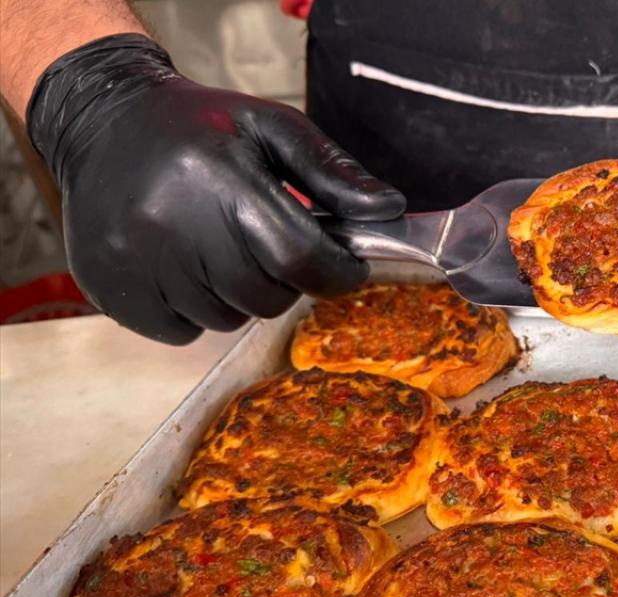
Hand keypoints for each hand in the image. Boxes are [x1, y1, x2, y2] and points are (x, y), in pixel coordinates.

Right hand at [26, 34, 404, 343]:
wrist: (106, 121)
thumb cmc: (202, 128)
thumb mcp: (273, 129)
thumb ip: (332, 173)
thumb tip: (389, 209)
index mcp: (221, 180)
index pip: (299, 258)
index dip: (337, 272)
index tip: (347, 268)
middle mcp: (172, 222)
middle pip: (265, 296)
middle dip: (283, 278)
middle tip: (267, 243)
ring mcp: (135, 259)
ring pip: (225, 318)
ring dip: (237, 294)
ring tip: (219, 247)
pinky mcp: (110, 287)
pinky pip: (181, 332)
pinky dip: (194, 311)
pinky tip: (185, 267)